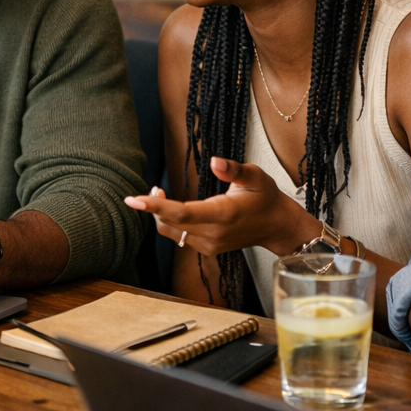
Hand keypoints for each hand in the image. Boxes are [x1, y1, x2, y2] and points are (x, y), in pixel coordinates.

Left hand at [123, 157, 320, 256]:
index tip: (133, 200)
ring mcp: (209, 245)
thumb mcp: (256, 177)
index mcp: (223, 214)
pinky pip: (179, 237)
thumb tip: (214, 161)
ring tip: (159, 194)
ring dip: (160, 215)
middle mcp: (213, 234)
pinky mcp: (207, 249)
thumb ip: (234, 170)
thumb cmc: (266, 198)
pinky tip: (171, 208)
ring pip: (172, 232)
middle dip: (154, 207)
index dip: (156, 206)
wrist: (276, 227)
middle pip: (171, 223)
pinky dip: (170, 223)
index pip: (182, 213)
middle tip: (152, 188)